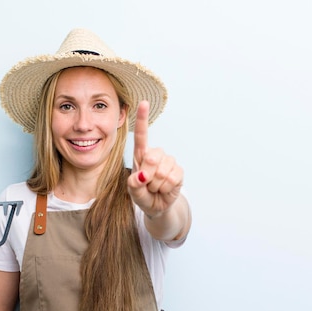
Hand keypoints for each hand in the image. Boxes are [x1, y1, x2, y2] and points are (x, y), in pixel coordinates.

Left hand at [127, 101, 183, 217]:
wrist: (156, 206)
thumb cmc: (142, 194)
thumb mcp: (133, 192)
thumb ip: (133, 185)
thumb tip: (142, 175)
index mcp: (141, 155)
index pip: (141, 135)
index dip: (143, 119)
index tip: (144, 103)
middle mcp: (155, 155)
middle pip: (151, 158)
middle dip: (147, 176)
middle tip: (147, 184)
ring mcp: (168, 162)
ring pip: (161, 172)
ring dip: (156, 185)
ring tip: (155, 187)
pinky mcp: (178, 171)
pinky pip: (171, 179)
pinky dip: (165, 188)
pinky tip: (164, 188)